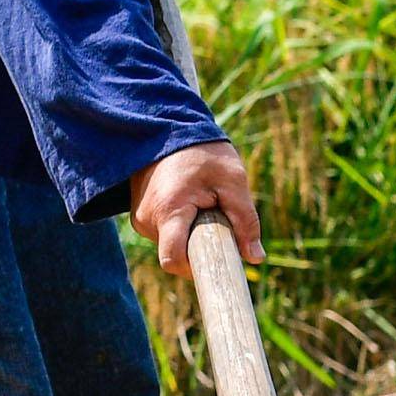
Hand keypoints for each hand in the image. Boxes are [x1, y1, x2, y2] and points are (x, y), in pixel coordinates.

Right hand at [132, 141, 257, 269]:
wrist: (170, 126)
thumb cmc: (203, 152)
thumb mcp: (233, 181)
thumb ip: (246, 220)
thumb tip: (256, 258)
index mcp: (168, 210)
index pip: (173, 260)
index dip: (197, 269)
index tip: (219, 263)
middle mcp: (147, 218)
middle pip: (177, 254)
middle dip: (201, 247)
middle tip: (217, 219)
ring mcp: (140, 218)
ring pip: (173, 245)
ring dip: (192, 234)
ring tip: (202, 203)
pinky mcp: (140, 216)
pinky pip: (166, 234)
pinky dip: (182, 227)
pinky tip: (190, 203)